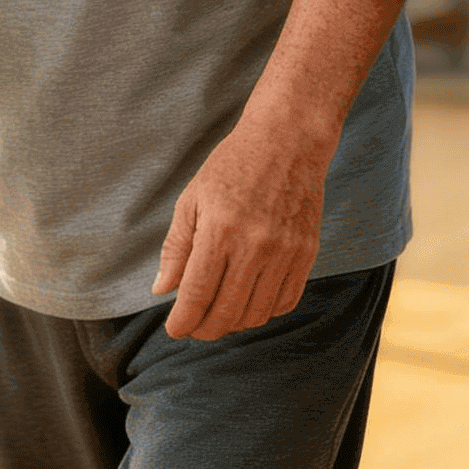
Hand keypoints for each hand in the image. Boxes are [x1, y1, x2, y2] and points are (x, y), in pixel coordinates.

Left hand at [153, 116, 329, 340]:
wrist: (288, 140)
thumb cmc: (234, 164)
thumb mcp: (193, 198)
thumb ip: (176, 247)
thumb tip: (162, 290)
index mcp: (220, 230)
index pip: (198, 295)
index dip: (183, 321)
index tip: (175, 328)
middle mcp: (255, 246)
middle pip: (226, 313)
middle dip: (204, 329)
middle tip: (194, 326)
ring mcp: (285, 252)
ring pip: (256, 314)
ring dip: (234, 323)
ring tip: (220, 313)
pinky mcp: (307, 252)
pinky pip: (285, 301)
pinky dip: (264, 311)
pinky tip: (250, 300)